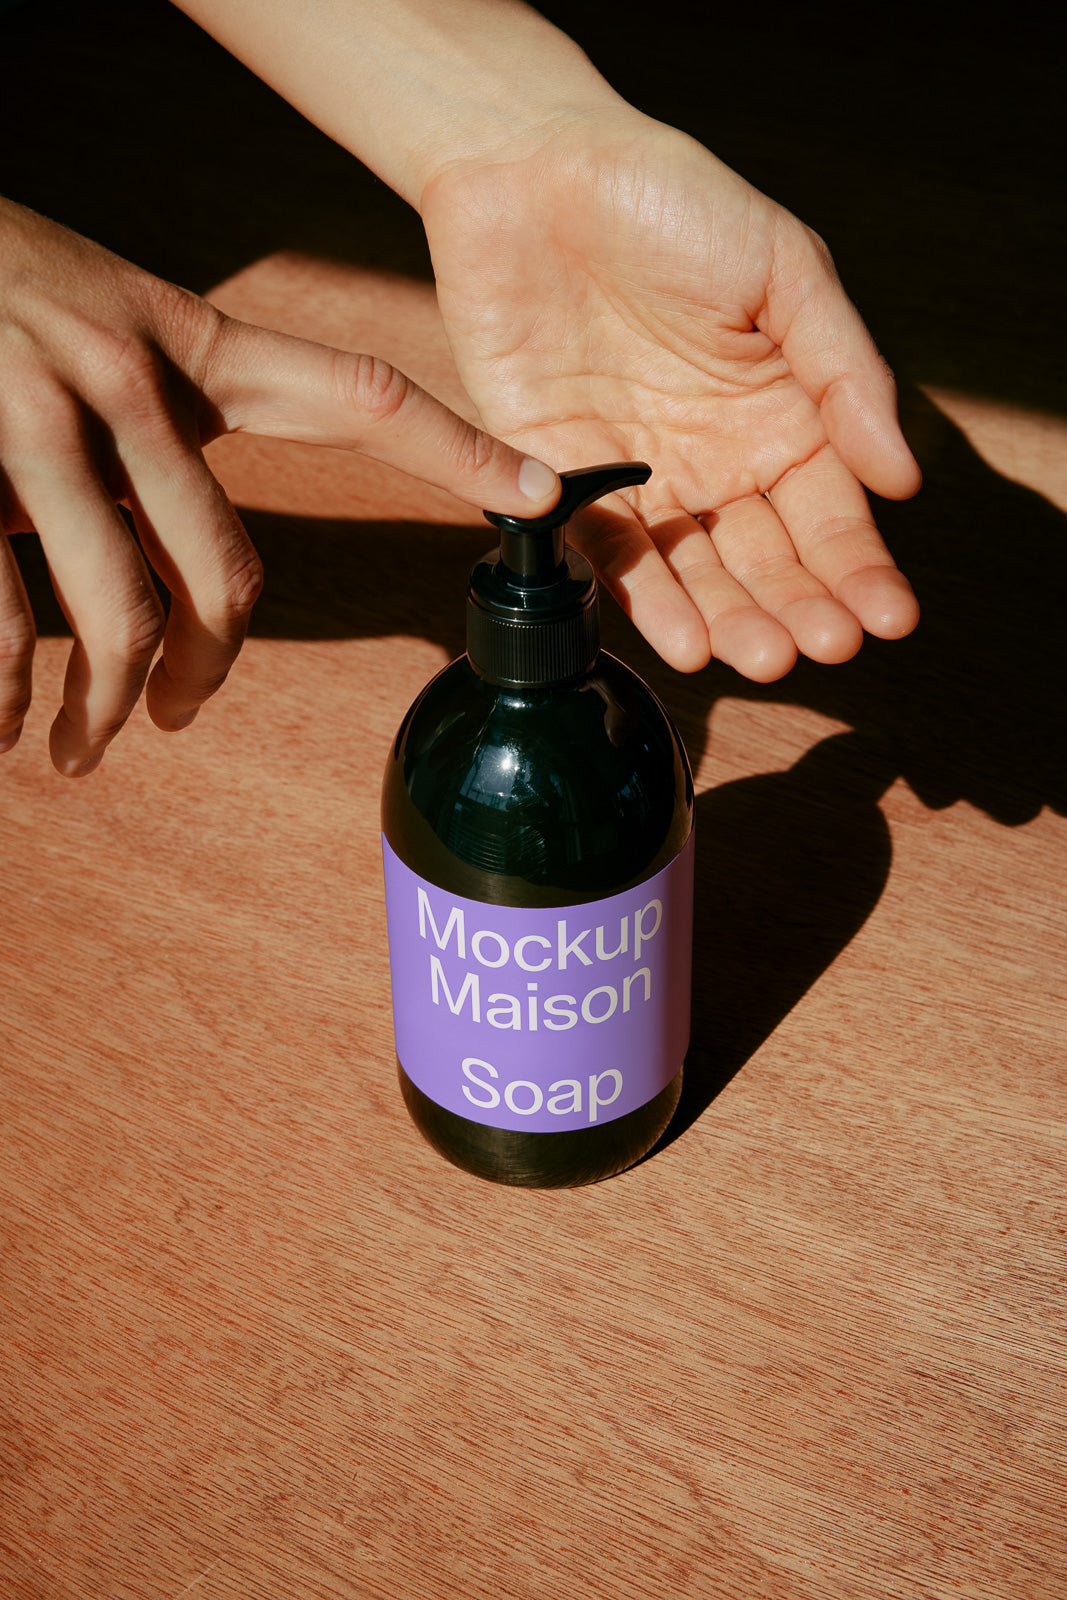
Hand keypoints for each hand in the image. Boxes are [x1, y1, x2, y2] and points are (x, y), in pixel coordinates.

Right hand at [0, 198, 559, 773]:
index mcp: (188, 341)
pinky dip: (5, 693)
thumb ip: (164, 426)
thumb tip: (191, 558)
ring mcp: (37, 420)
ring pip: (119, 615)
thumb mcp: (106, 330)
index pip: (357, 394)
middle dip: (208, 672)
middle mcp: (127, 376)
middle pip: (225, 573)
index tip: (546, 492)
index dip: (459, 449)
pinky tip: (5, 726)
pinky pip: (4, 621)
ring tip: (84, 749)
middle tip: (180, 715)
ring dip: (106, 708)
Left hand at [422, 110, 921, 679]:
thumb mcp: (785, 269)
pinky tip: (687, 642)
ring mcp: (638, 477)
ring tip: (763, 657)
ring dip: (732, 621)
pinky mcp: (559, 478)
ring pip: (693, 572)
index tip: (886, 618)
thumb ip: (843, 371)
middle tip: (824, 646)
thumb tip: (901, 478)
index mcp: (778, 416)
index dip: (859, 568)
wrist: (536, 171)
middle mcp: (713, 461)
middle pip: (766, 559)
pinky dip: (644, 600)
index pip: (828, 513)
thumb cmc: (672, 201)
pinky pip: (605, 553)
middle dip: (799, 607)